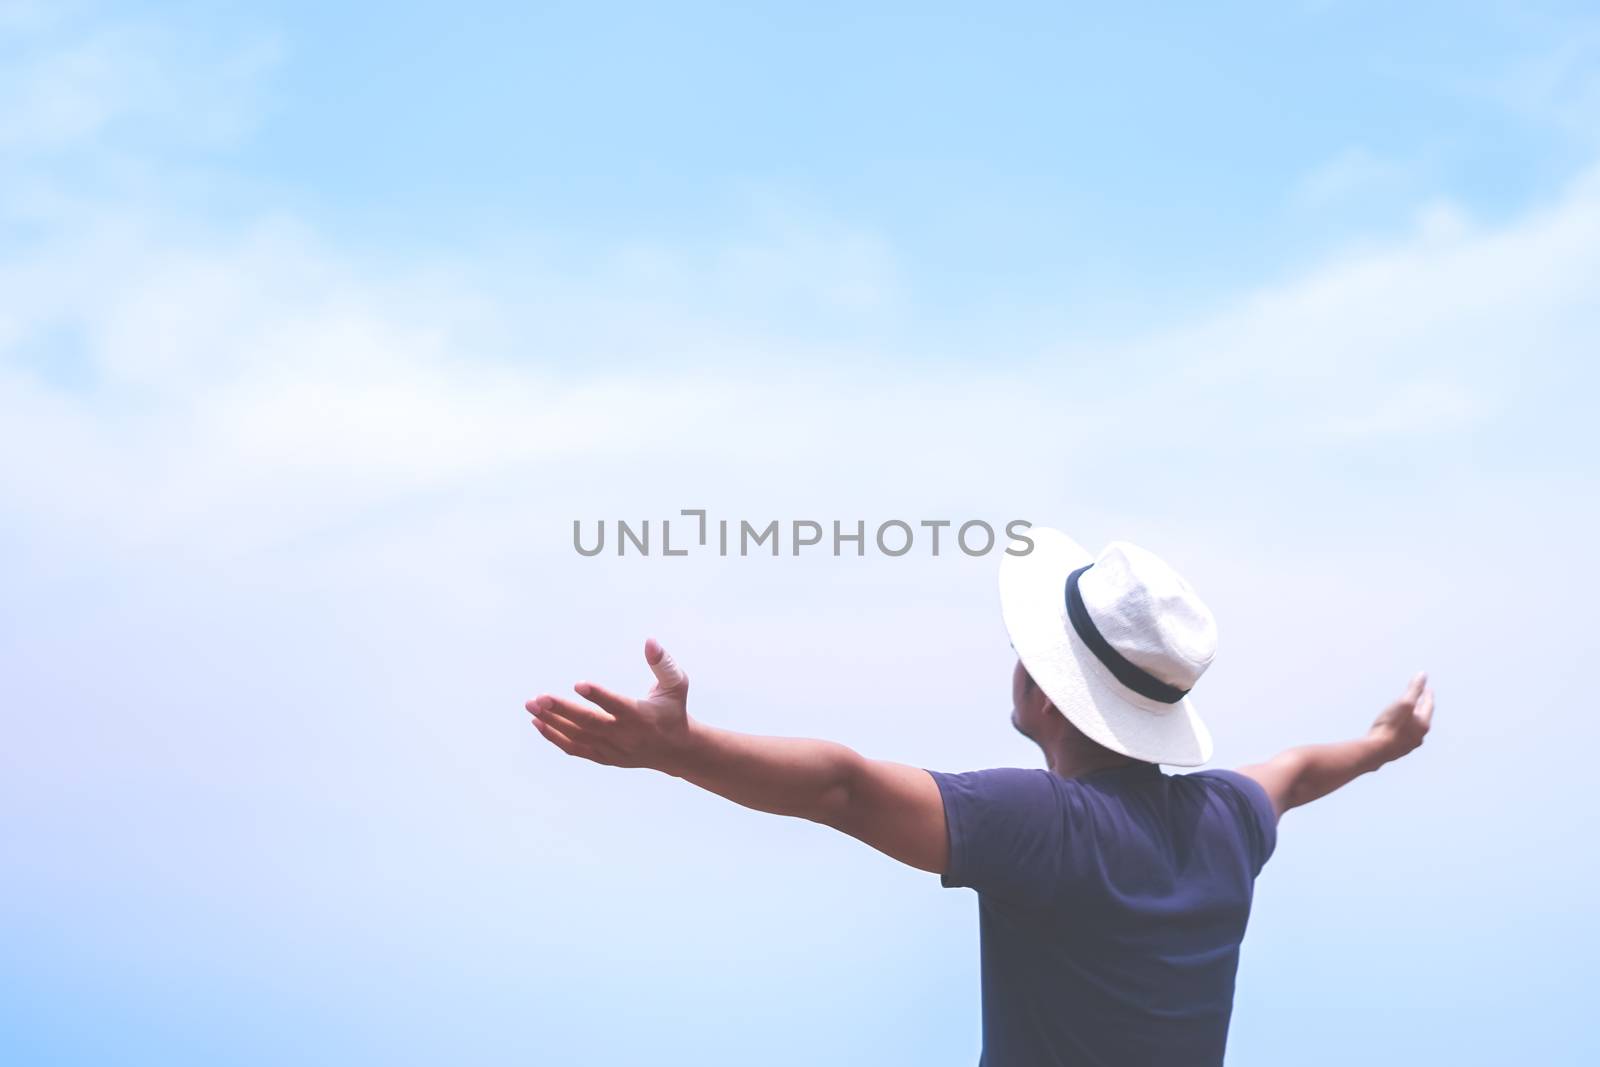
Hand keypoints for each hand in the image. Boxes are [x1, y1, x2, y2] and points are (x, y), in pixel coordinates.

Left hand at [526, 638, 693, 771]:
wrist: (675, 751)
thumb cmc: (673, 710)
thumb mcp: (676, 684)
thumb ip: (663, 663)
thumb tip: (649, 641)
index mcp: (642, 716)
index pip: (617, 706)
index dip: (598, 696)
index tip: (578, 684)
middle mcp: (625, 735)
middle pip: (589, 723)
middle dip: (562, 710)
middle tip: (538, 698)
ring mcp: (612, 749)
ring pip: (578, 737)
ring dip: (552, 722)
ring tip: (532, 706)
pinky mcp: (604, 757)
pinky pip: (575, 749)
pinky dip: (555, 737)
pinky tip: (538, 723)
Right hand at [1368, 671, 1434, 761]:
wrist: (1376, 751)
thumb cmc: (1391, 726)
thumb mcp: (1403, 703)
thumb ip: (1414, 689)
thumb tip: (1423, 674)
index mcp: (1423, 724)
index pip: (1428, 706)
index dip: (1427, 695)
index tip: (1427, 688)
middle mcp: (1419, 736)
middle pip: (1422, 718)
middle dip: (1421, 708)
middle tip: (1419, 699)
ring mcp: (1408, 745)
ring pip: (1413, 729)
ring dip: (1411, 719)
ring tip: (1407, 713)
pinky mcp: (1396, 750)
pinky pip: (1402, 736)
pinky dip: (1402, 728)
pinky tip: (1395, 729)